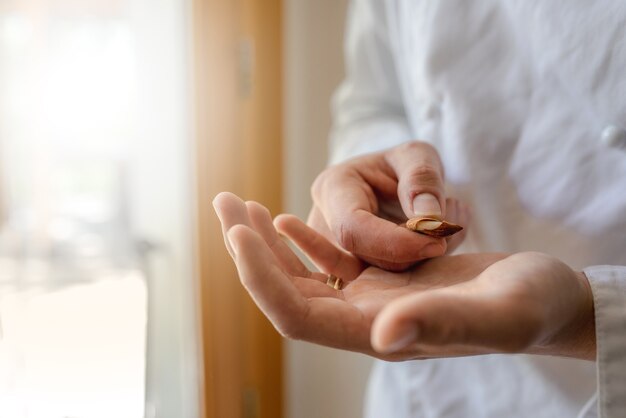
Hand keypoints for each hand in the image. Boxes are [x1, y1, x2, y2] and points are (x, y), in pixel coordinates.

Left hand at [213, 192, 594, 360]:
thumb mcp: (499, 313)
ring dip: (268, 243)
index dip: (262, 277)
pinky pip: (330, 263)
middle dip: (249, 252)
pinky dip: (304, 240)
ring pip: (302, 277)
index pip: (298, 314)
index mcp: (381, 334)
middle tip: (224, 203)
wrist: (548, 298)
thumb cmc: (533, 308)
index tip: (238, 231)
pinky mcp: (385, 279)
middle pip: (287, 293)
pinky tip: (285, 219)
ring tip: (240, 208)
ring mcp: (373, 300)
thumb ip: (442, 324)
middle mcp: (366, 321)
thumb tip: (382, 335)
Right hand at [308, 141, 468, 270]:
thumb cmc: (402, 165)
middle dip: (411, 254)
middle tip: (449, 230)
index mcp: (332, 189)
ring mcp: (330, 254)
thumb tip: (429, 219)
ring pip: (372, 278)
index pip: (353, 228)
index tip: (437, 243)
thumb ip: (423, 180)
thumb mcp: (417, 155)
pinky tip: (434, 245)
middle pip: (361, 260)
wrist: (394, 183)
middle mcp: (322, 225)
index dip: (395, 243)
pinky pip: (381, 285)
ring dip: (416, 263)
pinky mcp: (348, 274)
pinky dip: (414, 270)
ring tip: (445, 230)